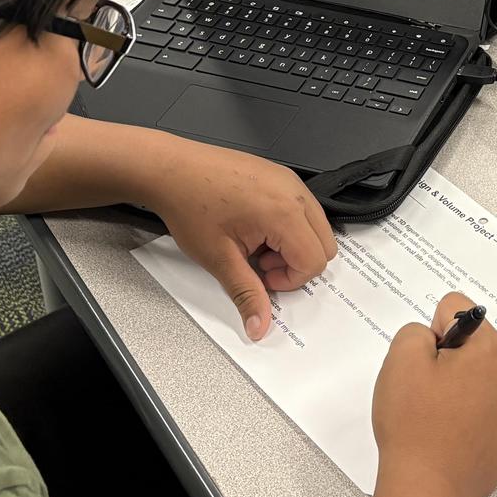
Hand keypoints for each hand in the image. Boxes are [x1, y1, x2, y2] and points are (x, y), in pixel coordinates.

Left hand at [149, 134, 336, 338]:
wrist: (171, 170)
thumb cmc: (190, 205)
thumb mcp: (219, 258)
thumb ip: (246, 294)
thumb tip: (260, 325)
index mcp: (284, 213)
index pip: (314, 261)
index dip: (289, 280)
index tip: (261, 278)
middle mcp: (294, 193)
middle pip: (325, 244)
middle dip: (297, 263)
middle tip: (261, 264)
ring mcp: (289, 180)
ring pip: (317, 226)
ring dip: (294, 244)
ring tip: (257, 245)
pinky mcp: (280, 175)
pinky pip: (303, 208)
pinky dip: (289, 226)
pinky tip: (256, 227)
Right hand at [372, 291, 496, 496]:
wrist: (428, 491)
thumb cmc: (414, 424)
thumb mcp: (401, 360)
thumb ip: (417, 330)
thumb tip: (435, 337)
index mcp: (491, 349)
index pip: (458, 310)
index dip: (432, 333)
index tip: (425, 366)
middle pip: (474, 345)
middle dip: (449, 360)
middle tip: (427, 393)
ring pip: (481, 378)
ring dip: (460, 387)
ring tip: (438, 418)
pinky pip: (489, 409)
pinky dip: (470, 415)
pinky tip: (451, 437)